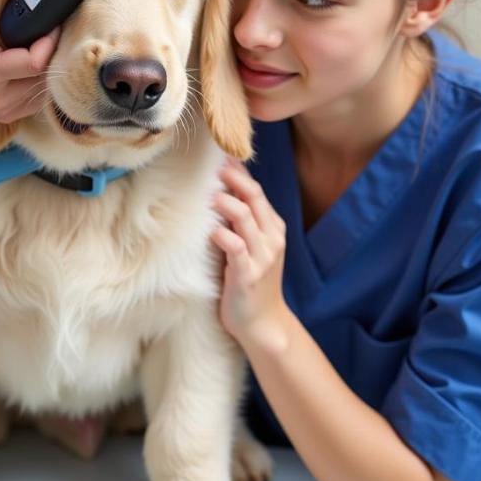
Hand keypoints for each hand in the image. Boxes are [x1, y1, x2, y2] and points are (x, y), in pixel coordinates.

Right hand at [0, 0, 58, 122]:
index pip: (37, 62)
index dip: (51, 40)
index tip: (51, 20)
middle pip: (47, 76)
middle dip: (54, 51)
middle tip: (50, 28)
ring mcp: (3, 110)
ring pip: (47, 89)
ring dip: (50, 65)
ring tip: (41, 43)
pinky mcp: (7, 114)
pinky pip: (38, 98)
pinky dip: (41, 79)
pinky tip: (33, 60)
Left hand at [210, 158, 290, 351]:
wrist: (262, 323)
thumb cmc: (250, 281)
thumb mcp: (253, 246)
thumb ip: (242, 221)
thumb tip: (219, 190)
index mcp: (273, 228)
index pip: (257, 190)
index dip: (238, 172)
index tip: (219, 156)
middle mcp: (272, 238)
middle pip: (254, 197)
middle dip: (233, 178)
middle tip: (212, 167)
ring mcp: (262, 256)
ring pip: (245, 217)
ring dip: (225, 202)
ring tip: (208, 194)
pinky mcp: (248, 274)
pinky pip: (236, 247)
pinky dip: (222, 234)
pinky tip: (210, 229)